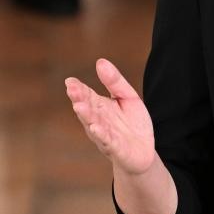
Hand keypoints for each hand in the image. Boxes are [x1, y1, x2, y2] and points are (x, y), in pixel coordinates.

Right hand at [65, 59, 155, 174]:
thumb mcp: (128, 97)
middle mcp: (98, 121)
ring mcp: (105, 135)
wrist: (143, 152)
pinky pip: (108, 141)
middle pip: (87, 109)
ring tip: (79, 106)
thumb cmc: (132, 124)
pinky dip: (102, 135)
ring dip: (87, 116)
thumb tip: (100, 61)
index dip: (78, 89)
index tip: (70, 81)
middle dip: (79, 99)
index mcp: (99, 107)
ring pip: (94, 124)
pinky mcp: (117, 148)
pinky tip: (96, 128)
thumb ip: (114, 82)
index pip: (86, 95)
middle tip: (72, 89)